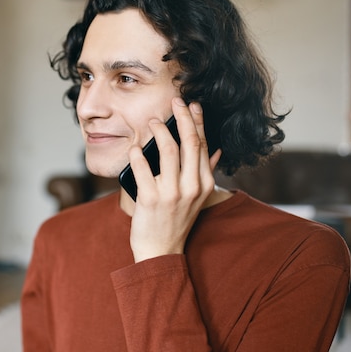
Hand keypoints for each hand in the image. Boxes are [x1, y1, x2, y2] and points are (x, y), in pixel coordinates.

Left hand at [127, 98, 220, 262]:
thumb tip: (216, 151)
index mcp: (204, 184)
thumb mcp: (197, 198)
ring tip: (152, 121)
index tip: (191, 105)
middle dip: (182, 117)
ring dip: (159, 131)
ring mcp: (171, 193)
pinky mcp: (151, 198)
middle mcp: (191, 187)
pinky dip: (137, 153)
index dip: (197, 122)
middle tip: (175, 100)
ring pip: (168, 150)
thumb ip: (205, 172)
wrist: (161, 251)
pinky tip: (134, 146)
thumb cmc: (175, 221)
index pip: (203, 145)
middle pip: (190, 142)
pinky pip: (143, 167)